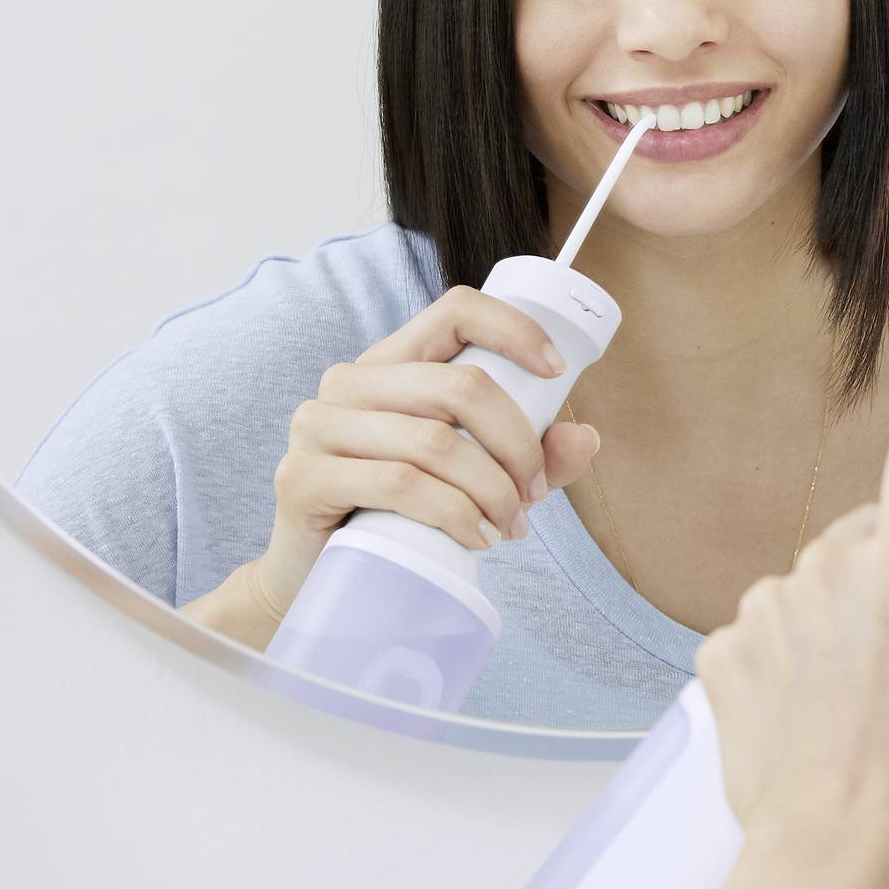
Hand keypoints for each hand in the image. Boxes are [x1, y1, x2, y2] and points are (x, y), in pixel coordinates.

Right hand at [250, 285, 602, 617]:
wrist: (316, 577)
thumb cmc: (400, 516)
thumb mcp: (476, 479)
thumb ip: (531, 457)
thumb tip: (585, 438)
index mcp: (391, 364)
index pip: (455, 311)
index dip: (514, 330)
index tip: (558, 372)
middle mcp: (349, 382)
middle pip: (458, 386)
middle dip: (516, 443)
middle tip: (533, 493)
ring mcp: (318, 426)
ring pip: (434, 442)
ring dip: (491, 489)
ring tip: (508, 525)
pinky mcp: (303, 477)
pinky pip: (399, 484)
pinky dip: (454, 514)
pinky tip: (476, 538)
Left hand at [694, 429, 888, 884]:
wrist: (838, 861)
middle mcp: (829, 574)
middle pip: (864, 527)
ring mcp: (767, 612)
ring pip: (812, 580)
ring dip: (837, 610)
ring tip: (864, 683)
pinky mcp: (723, 655)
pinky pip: (764, 630)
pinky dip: (788, 656)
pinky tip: (814, 706)